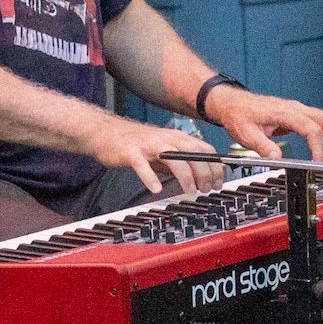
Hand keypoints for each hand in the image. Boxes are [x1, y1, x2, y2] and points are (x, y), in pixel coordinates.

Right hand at [81, 113, 224, 197]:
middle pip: (193, 153)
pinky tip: (156, 189)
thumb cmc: (136, 143)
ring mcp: (148, 145)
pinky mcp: (130, 152)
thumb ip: (179, 160)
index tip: (219, 182)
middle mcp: (165, 138)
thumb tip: (200, 176)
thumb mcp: (163, 149)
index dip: (215, 166)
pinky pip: (142, 165)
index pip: (204, 149)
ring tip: (190, 192)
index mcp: (176, 137)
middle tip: (207, 189)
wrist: (103, 131)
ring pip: (174, 158)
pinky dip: (151, 177)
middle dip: (205, 172)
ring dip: (186, 176)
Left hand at [208, 84, 322, 162]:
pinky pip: (321, 122)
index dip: (317, 146)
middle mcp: (295, 108)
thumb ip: (263, 146)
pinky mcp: (299, 115)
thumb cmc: (239, 115)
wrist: (232, 102)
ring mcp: (299, 110)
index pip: (309, 128)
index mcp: (284, 112)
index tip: (318, 161)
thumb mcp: (246, 133)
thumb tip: (278, 159)